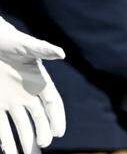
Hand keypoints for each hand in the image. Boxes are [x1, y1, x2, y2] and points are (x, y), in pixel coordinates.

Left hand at [0, 19, 65, 153]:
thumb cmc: (11, 41)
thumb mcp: (26, 45)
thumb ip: (43, 49)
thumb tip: (61, 53)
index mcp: (40, 80)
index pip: (52, 102)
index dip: (57, 117)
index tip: (58, 133)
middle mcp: (28, 94)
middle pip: (38, 118)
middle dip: (42, 132)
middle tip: (42, 145)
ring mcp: (12, 101)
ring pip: (21, 125)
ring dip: (25, 140)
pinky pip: (2, 126)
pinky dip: (5, 139)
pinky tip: (8, 151)